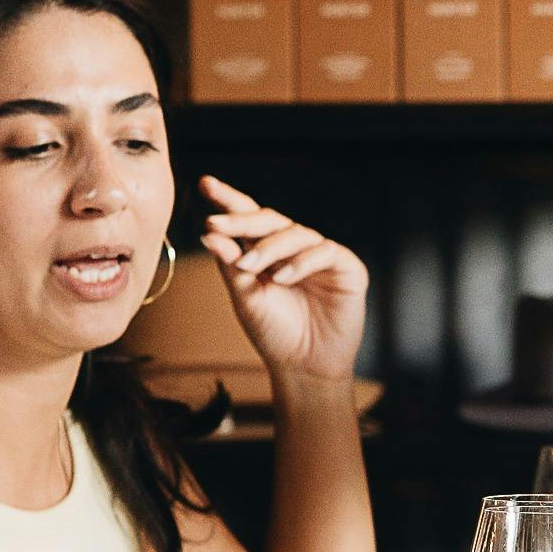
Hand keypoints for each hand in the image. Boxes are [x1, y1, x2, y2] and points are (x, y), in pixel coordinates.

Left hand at [196, 175, 370, 384]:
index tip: (205, 184)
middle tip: (216, 223)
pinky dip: (301, 262)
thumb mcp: (245, 296)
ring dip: (269, 247)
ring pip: (296, 233)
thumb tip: (209, 232)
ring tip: (249, 267)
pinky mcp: (347, 268)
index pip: (249, 219)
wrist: (304, 367)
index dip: (229, 200)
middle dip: (242, 219)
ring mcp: (321, 256)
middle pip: (270, 219)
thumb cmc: (275, 333)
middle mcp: (294, 248)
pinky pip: (324, 252)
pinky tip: (282, 277)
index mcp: (267, 252)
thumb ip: (231, 264)